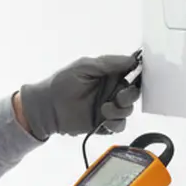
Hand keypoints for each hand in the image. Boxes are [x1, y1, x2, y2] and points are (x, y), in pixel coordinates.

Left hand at [17, 53, 140, 139]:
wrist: (47, 107)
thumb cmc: (62, 82)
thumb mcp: (85, 66)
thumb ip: (109, 63)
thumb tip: (132, 59)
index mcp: (109, 74)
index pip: (131, 73)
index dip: (137, 75)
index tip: (137, 77)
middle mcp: (111, 90)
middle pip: (133, 93)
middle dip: (130, 95)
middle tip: (118, 97)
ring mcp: (108, 107)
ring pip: (128, 110)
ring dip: (120, 110)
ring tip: (104, 109)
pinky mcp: (104, 124)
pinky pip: (119, 125)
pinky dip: (116, 123)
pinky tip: (105, 120)